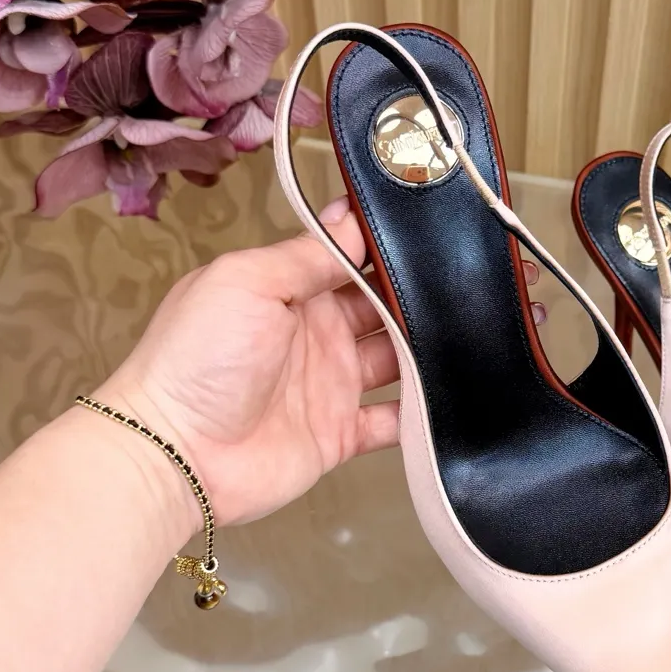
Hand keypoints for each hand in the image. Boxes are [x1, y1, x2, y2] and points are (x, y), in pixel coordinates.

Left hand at [94, 198, 545, 530]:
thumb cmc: (197, 358)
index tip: (449, 227)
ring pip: (399, 358)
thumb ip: (306, 254)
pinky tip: (465, 390)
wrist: (175, 456)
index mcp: (290, 288)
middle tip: (491, 278)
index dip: (397, 243)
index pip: (354, 256)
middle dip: (432, 293)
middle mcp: (316, 332)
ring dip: (439, 346)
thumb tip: (355, 215)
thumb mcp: (247, 282)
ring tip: (496, 327)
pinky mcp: (340, 435)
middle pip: (387, 305)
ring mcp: (331, 385)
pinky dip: (424, 410)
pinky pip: (393, 420)